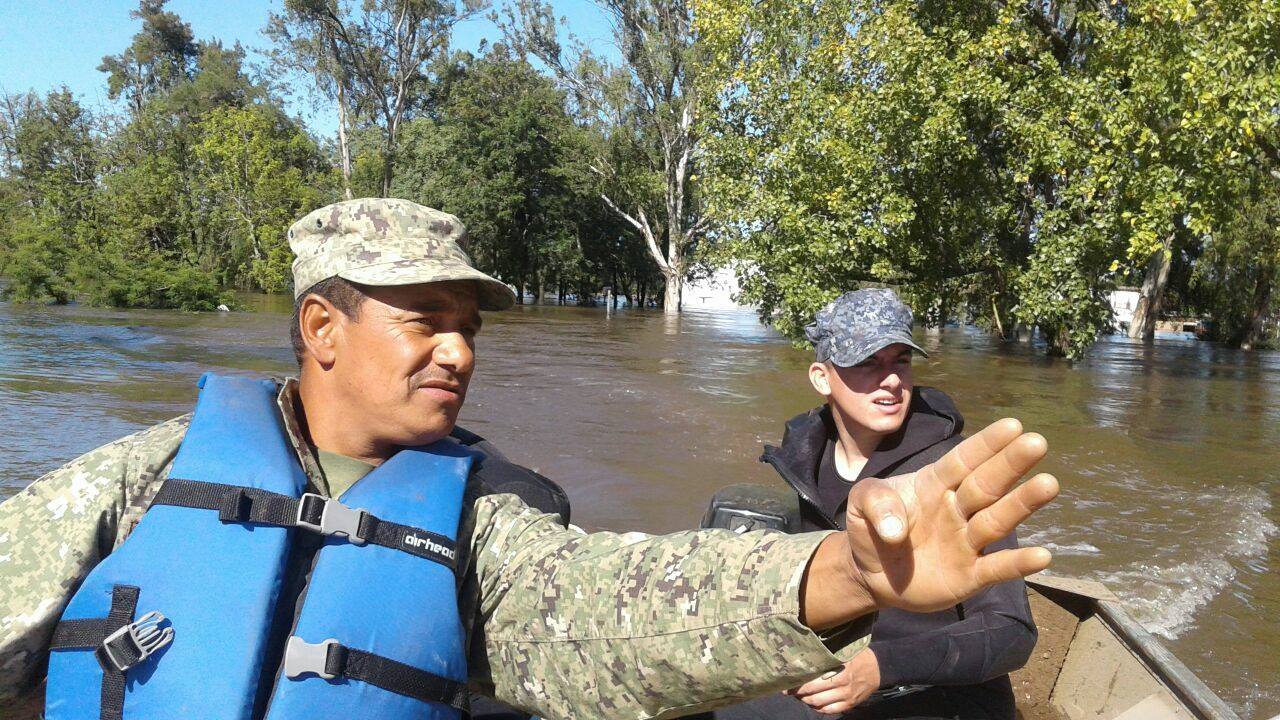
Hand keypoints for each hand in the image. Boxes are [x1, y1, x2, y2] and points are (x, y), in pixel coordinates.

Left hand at [789, 649, 880, 714]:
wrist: (878, 669)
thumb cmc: (858, 655)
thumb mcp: (845, 649)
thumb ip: (828, 651)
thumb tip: (808, 646)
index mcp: (840, 668)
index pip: (814, 678)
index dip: (798, 682)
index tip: (787, 681)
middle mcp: (842, 684)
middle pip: (813, 692)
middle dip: (798, 692)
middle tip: (788, 690)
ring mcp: (846, 696)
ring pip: (819, 703)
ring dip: (806, 701)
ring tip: (799, 696)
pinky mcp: (849, 704)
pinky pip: (830, 710)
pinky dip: (819, 708)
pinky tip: (812, 703)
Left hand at [845, 418, 1056, 612]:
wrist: (869, 573)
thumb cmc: (871, 527)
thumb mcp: (861, 503)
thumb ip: (875, 503)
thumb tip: (895, 531)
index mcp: (934, 484)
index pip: (962, 461)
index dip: (985, 445)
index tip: (1013, 426)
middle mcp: (956, 509)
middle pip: (987, 484)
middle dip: (1011, 464)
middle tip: (1037, 443)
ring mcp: (966, 542)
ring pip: (997, 520)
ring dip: (1022, 504)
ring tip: (1049, 484)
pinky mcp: (969, 575)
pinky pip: (997, 568)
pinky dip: (1018, 563)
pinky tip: (1043, 556)